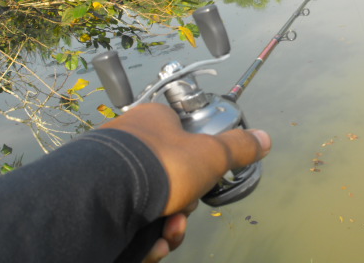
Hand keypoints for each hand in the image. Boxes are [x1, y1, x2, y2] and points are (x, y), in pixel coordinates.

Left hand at [101, 103, 271, 259]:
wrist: (105, 196)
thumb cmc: (163, 164)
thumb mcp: (212, 154)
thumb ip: (239, 148)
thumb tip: (265, 139)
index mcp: (154, 120)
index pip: (183, 137)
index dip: (199, 164)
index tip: (204, 181)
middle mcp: (130, 141)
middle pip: (171, 176)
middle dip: (183, 203)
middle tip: (183, 211)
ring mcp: (111, 169)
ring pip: (153, 201)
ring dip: (168, 224)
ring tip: (166, 232)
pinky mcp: (98, 197)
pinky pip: (130, 217)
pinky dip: (145, 235)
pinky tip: (150, 243)